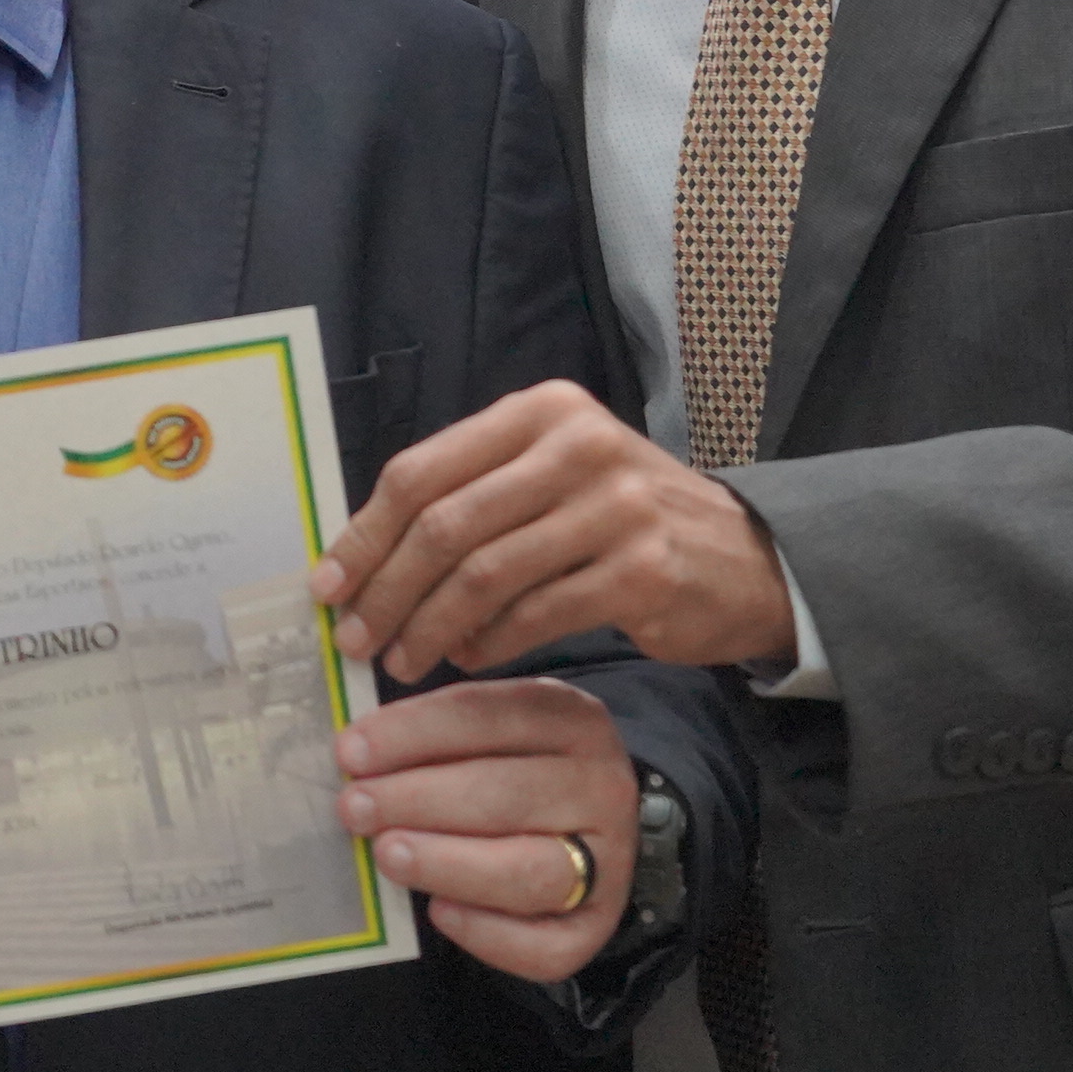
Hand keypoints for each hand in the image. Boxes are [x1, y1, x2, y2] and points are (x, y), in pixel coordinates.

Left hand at [306, 379, 793, 678]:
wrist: (744, 557)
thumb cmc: (621, 519)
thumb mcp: (550, 477)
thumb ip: (470, 495)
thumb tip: (362, 556)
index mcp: (540, 412)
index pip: (422, 471)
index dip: (365, 534)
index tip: (327, 584)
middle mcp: (577, 446)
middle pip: (445, 525)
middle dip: (387, 590)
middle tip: (355, 637)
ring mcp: (615, 507)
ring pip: (484, 575)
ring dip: (430, 626)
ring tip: (404, 659)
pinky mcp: (642, 570)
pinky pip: (535, 614)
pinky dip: (490, 643)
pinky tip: (468, 658)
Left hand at [336, 677, 635, 982]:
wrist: (584, 823)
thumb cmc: (512, 767)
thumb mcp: (488, 728)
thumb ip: (435, 733)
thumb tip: (354, 753)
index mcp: (571, 719)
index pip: (488, 716)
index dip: (414, 733)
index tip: (351, 752)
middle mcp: (601, 785)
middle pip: (506, 795)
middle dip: (418, 800)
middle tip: (356, 808)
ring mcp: (610, 860)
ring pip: (531, 871)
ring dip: (449, 864)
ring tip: (388, 856)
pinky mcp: (596, 926)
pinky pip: (546, 946)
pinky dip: (488, 934)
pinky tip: (440, 912)